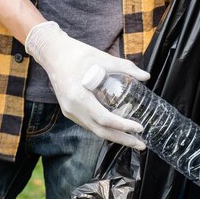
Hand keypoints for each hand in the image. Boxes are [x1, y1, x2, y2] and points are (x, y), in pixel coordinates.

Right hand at [25, 21, 148, 149]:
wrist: (53, 54)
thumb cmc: (77, 54)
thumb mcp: (103, 58)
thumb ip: (126, 67)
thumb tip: (146, 76)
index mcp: (79, 96)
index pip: (104, 119)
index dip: (123, 126)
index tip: (139, 127)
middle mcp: (72, 108)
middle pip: (100, 131)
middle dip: (122, 139)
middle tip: (141, 144)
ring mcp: (69, 111)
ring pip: (94, 130)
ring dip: (114, 135)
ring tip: (133, 138)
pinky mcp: (69, 111)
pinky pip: (89, 124)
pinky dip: (104, 128)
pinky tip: (117, 128)